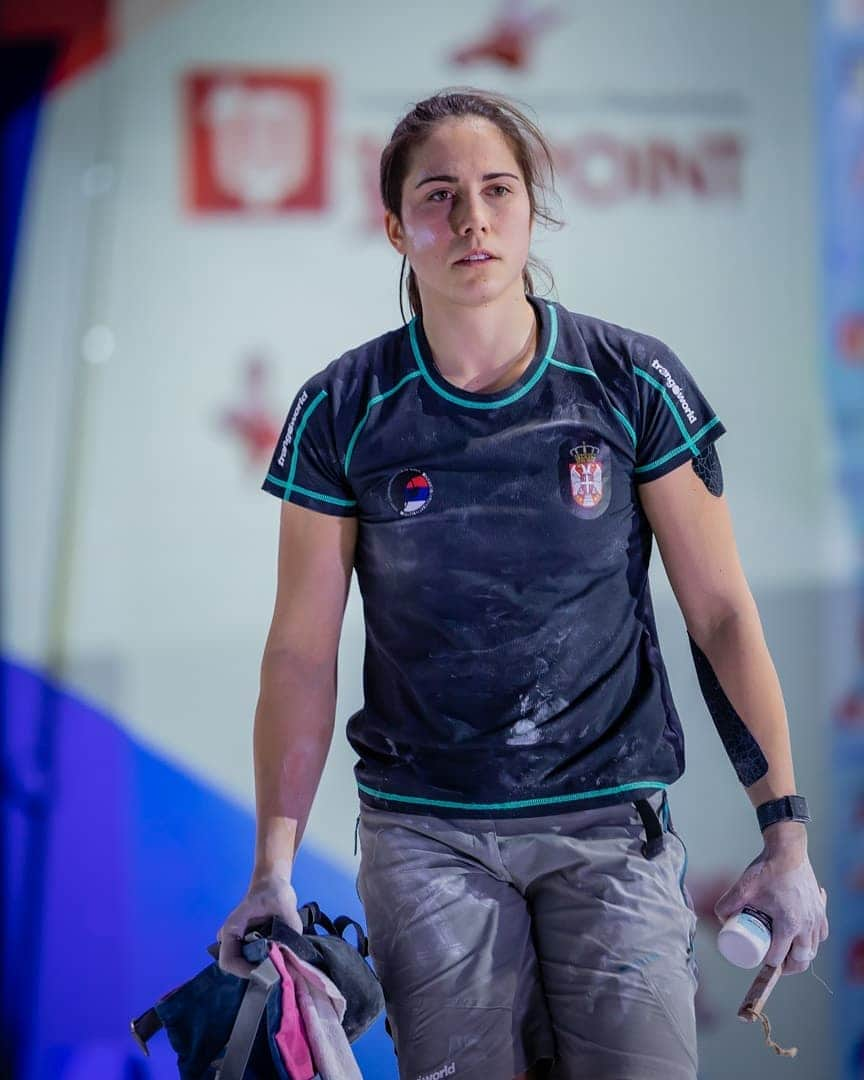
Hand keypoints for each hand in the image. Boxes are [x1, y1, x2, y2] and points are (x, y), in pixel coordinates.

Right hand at [216, 864, 303, 977]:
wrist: (273, 885)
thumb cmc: (274, 892)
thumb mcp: (284, 908)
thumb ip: (289, 931)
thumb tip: (295, 953)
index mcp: (231, 929)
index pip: (229, 961)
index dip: (246, 971)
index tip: (268, 972)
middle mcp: (231, 940)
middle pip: (238, 967)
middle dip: (259, 973)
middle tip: (280, 973)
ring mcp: (239, 944)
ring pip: (248, 967)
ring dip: (265, 970)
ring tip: (284, 969)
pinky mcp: (249, 947)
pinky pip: (255, 962)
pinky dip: (268, 965)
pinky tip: (283, 963)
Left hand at [714, 825, 827, 974]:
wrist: (788, 850)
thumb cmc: (767, 869)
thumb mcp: (743, 888)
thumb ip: (726, 904)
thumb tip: (721, 919)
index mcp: (789, 925)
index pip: (778, 958)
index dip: (767, 962)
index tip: (759, 958)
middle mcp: (807, 926)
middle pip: (800, 961)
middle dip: (787, 967)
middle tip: (773, 961)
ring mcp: (817, 918)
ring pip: (813, 949)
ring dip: (801, 955)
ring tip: (786, 952)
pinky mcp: (821, 910)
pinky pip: (821, 934)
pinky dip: (812, 940)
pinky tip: (802, 935)